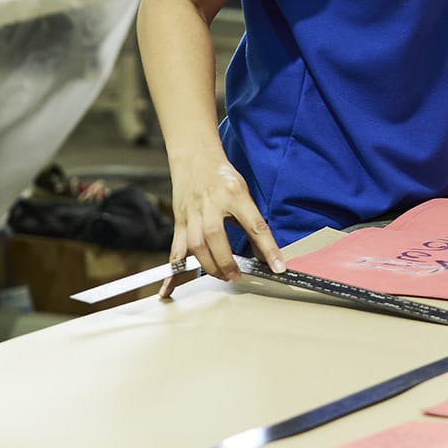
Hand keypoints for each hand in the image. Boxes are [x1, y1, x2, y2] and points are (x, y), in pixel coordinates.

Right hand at [162, 153, 282, 297]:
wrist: (195, 157)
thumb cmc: (222, 177)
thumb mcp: (244, 193)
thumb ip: (252, 223)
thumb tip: (264, 255)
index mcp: (234, 194)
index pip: (255, 225)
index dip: (268, 249)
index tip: (278, 268)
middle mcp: (211, 204)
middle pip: (216, 236)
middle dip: (226, 261)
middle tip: (237, 276)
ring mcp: (192, 213)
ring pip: (195, 245)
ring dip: (209, 266)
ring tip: (221, 275)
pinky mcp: (179, 222)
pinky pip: (175, 250)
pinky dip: (173, 272)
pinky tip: (169, 290)